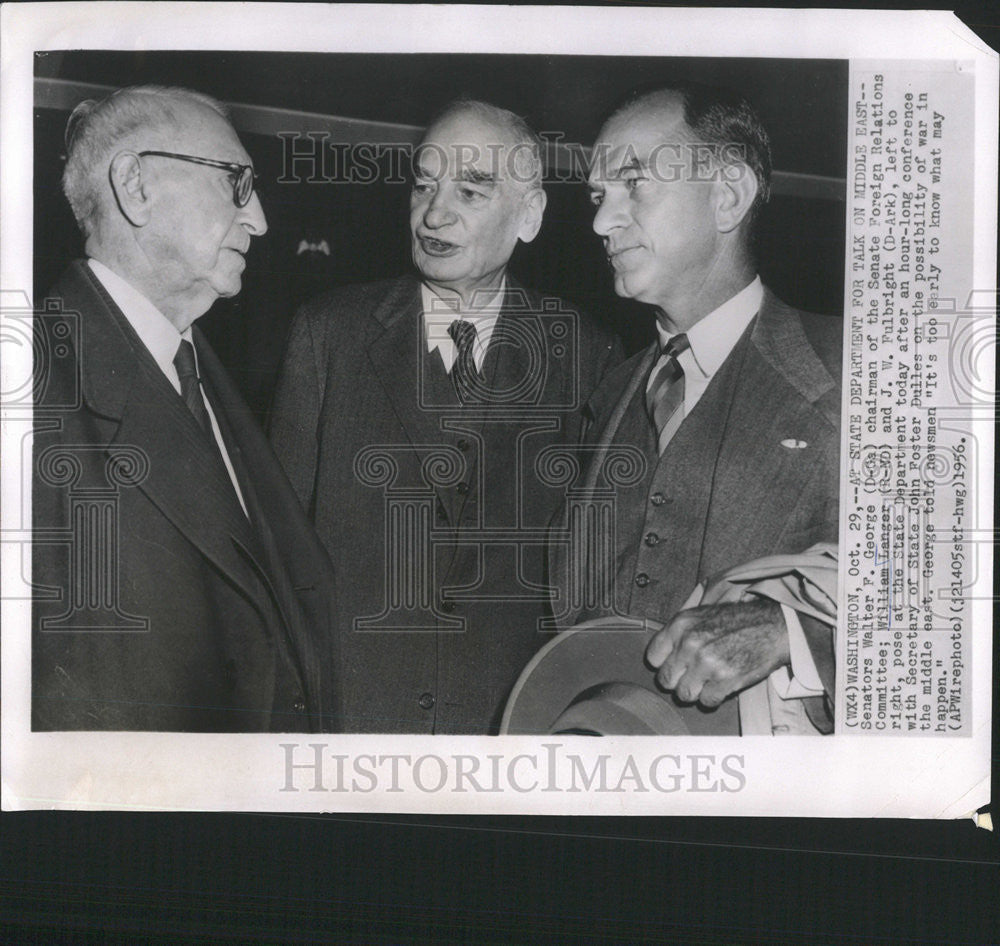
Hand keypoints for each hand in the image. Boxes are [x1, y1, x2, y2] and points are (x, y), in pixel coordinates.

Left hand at [645, 600, 789, 706]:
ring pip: (684, 694)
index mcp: (680, 625)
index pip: (653, 658)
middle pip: (666, 680)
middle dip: (679, 680)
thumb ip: (678, 633)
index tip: (676, 664)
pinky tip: (722, 683)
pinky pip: (706, 701)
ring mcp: (706, 663)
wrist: (772, 626)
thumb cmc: (736, 621)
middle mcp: (689, 643)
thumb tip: (660, 654)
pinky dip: (714, 697)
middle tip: (694, 675)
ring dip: (696, 691)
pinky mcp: (724, 680)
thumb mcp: (701, 615)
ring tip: (709, 680)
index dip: (664, 664)